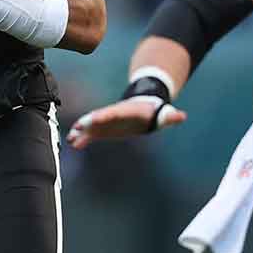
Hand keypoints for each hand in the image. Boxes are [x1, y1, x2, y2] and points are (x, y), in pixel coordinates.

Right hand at [66, 98, 186, 148]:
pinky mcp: (104, 129)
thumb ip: (170, 116)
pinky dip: (84, 138)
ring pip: (92, 126)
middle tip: (78, 128)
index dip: (105, 115)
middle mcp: (113, 114)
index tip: (96, 119)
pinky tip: (74, 144)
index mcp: (126, 111)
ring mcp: (107, 121)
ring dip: (82, 132)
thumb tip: (181, 116)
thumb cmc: (153, 112)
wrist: (144, 108)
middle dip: (89, 122)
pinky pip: (92, 133)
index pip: (115, 112)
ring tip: (71, 139)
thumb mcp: (162, 114)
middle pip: (99, 118)